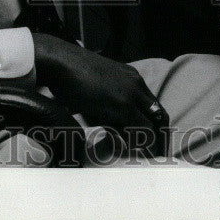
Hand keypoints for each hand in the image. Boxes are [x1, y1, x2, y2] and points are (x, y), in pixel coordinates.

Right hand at [32, 34, 167, 156]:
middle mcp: (136, 83)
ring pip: (152, 123)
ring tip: (149, 157)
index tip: (154, 142)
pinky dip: (142, 144)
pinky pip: (141, 129)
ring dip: (151, 142)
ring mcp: (131, 92)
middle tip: (156, 154)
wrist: (58, 61)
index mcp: (131, 78)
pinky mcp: (122, 104)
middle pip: (159, 115)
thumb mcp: (95, 92)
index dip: (155, 126)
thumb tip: (113, 132)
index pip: (153, 106)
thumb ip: (107, 110)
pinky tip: (138, 153)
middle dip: (160, 137)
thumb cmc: (69, 76)